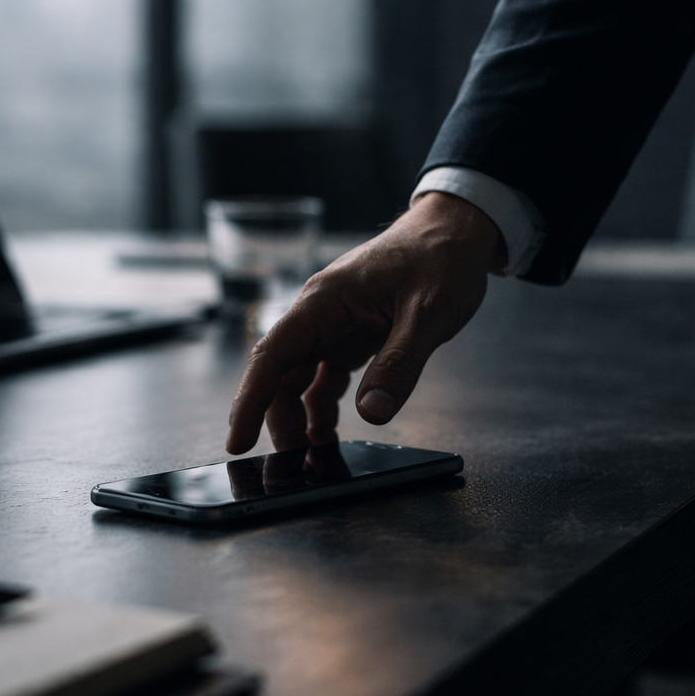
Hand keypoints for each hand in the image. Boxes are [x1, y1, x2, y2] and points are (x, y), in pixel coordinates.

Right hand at [226, 191, 506, 453]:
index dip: (251, 401)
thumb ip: (399, 365)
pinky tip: (328, 433)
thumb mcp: (427, 315)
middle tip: (289, 463)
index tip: (238, 439)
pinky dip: (322, 408)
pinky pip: (323, 378)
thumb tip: (373, 413)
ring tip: (310, 457)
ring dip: (300, 418)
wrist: (456, 231)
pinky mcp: (350, 337)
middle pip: (280, 375)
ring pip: (298, 380)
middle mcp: (319, 315)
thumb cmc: (439, 257)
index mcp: (324, 301)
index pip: (272, 356)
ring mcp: (333, 327)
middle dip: (277, 420)